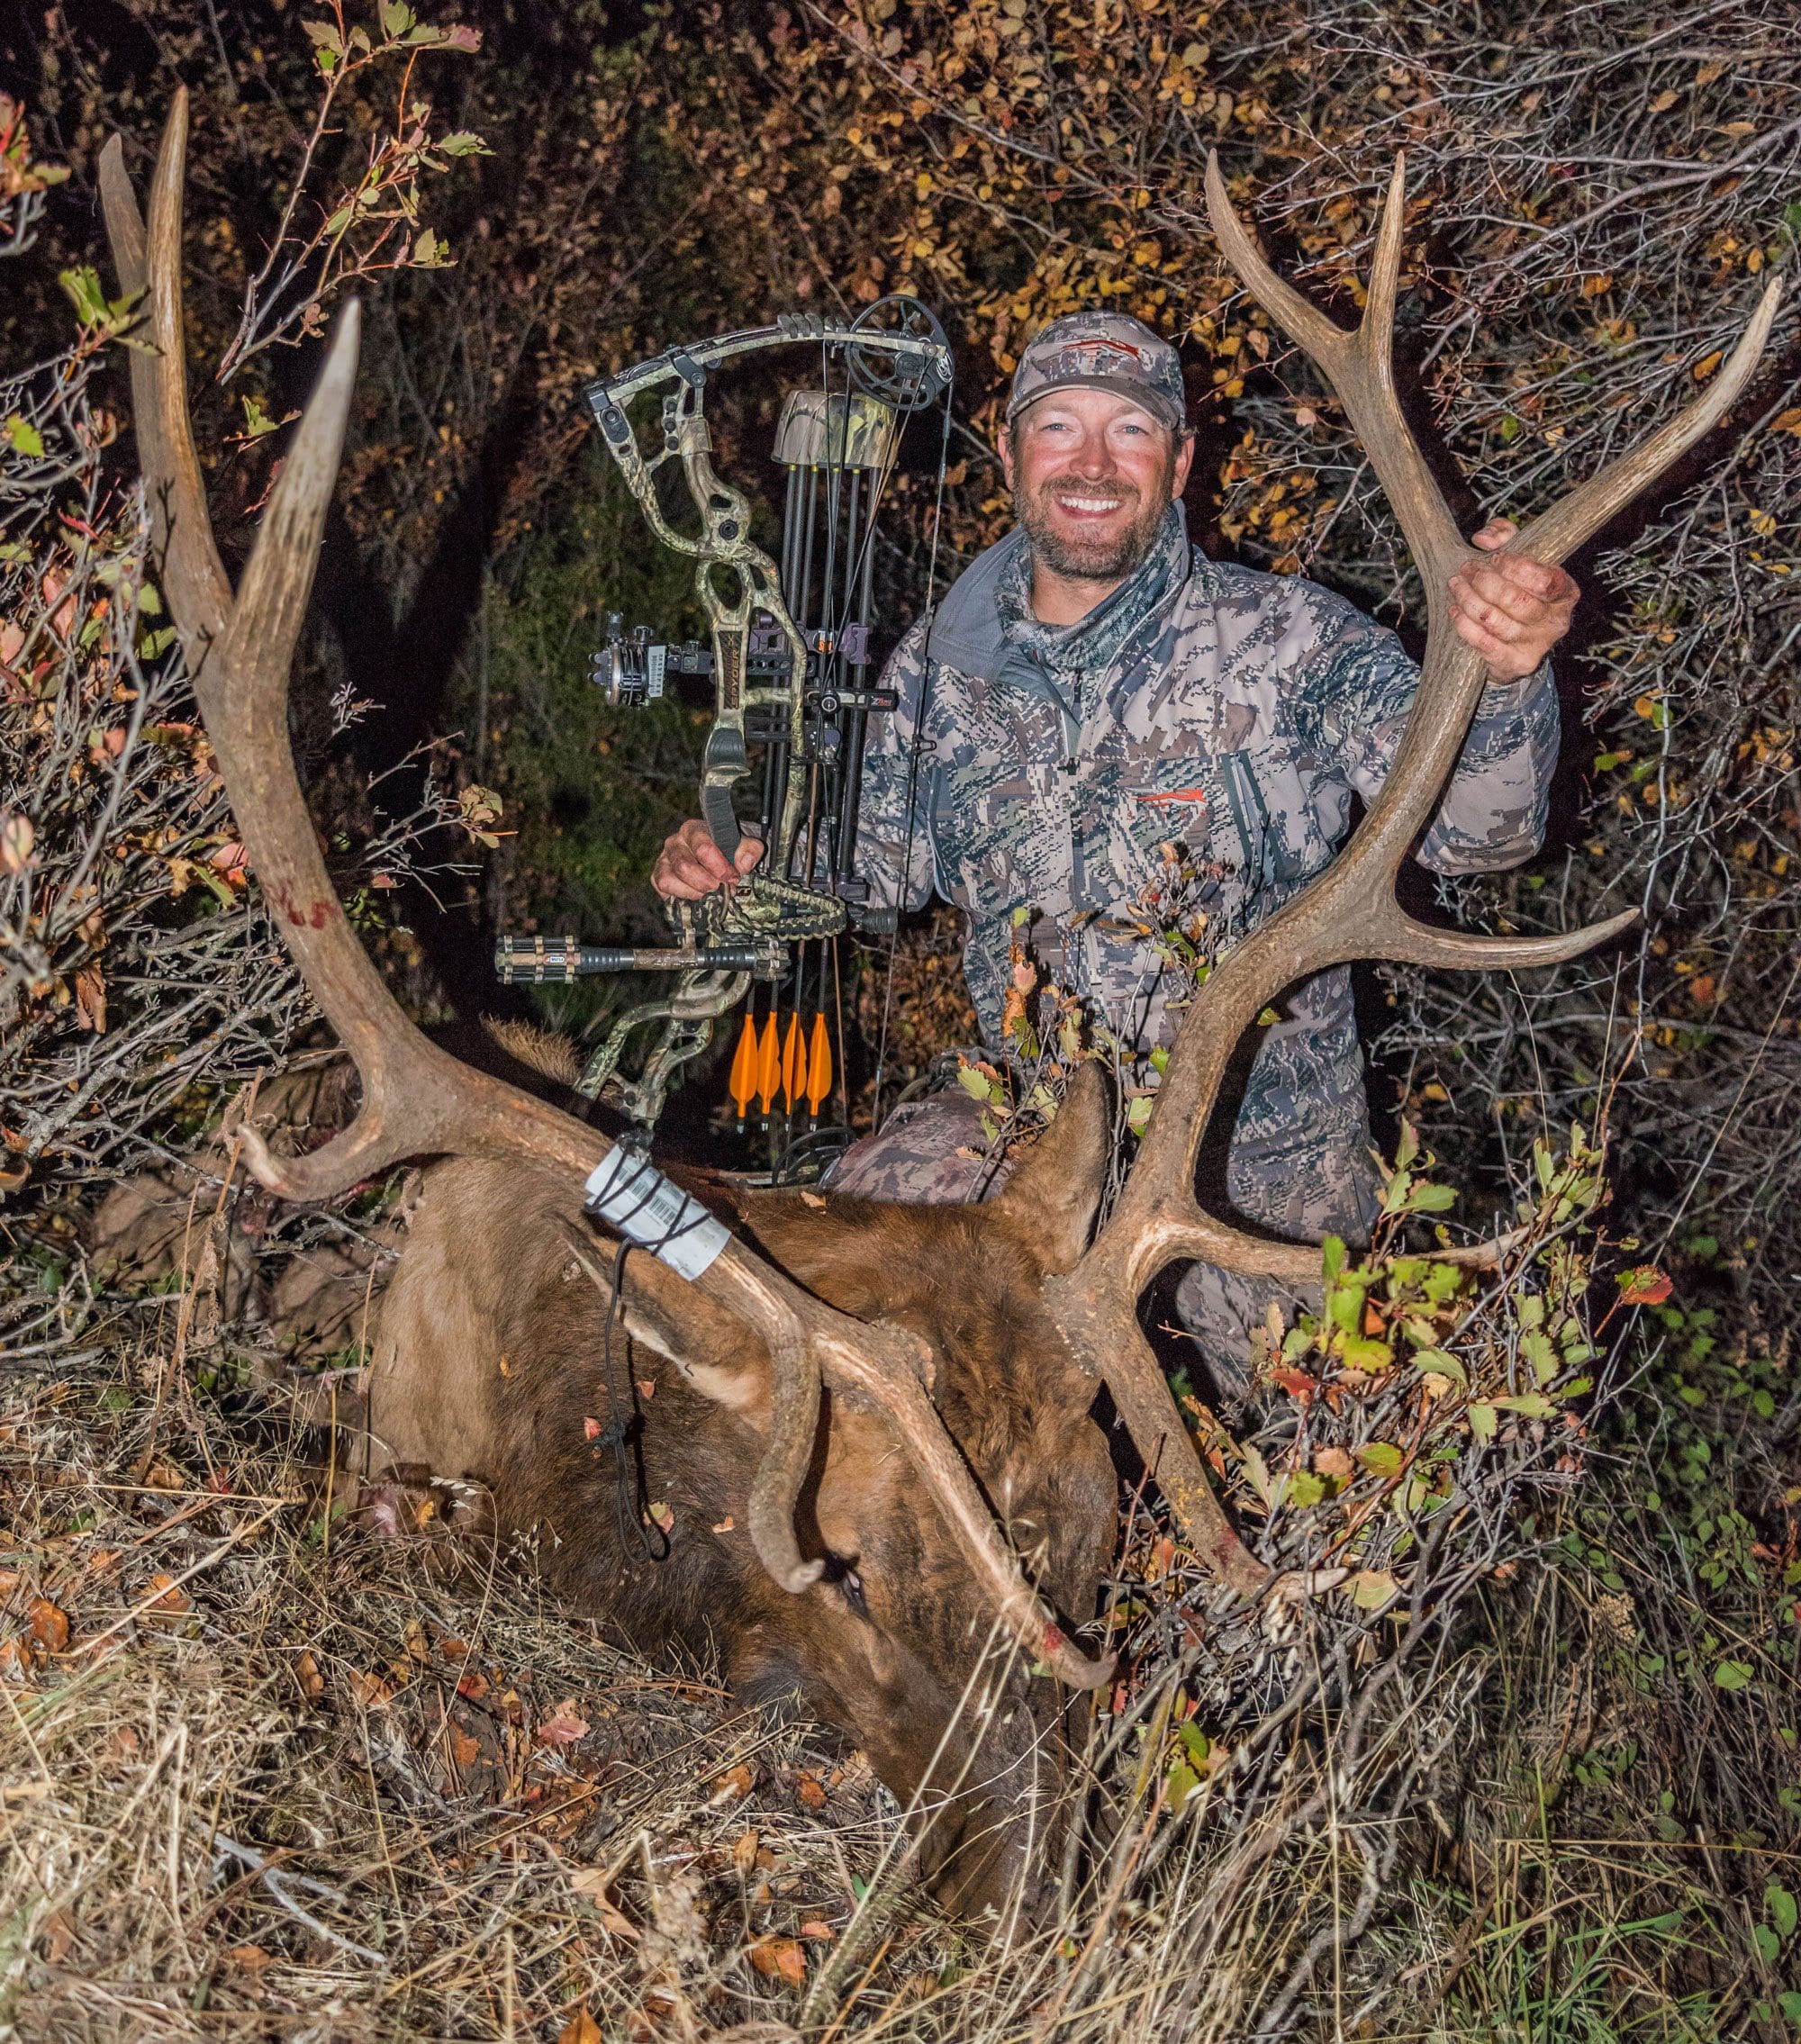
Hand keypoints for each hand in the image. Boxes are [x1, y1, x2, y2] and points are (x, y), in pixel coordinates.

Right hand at [651, 818, 763, 900]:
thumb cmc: (732, 848)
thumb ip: (750, 850)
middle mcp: (674, 842)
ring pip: (669, 880)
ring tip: (710, 894)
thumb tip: (743, 865)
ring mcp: (664, 859)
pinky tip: (696, 895)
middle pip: (684, 867)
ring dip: (693, 893)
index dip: (719, 868)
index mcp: (694, 829)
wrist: (722, 855)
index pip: (703, 849)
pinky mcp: (658, 876)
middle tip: (723, 890)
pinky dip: (680, 896)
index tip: (733, 878)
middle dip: (706, 883)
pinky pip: (662, 888)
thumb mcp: (747, 844)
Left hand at [1448, 518, 1578, 680]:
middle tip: (1466, 569)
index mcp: (1565, 592)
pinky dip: (1466, 626)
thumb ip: (1504, 536)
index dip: (1517, 568)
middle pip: (1517, 601)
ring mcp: (1537, 645)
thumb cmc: (1516, 590)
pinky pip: (1486, 644)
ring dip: (1470, 600)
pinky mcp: (1516, 663)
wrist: (1513, 642)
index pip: (1545, 580)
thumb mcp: (1516, 557)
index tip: (1495, 558)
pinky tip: (1455, 612)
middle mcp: (1556, 621)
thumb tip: (1484, 538)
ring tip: (1456, 585)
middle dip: (1485, 581)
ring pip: (1497, 621)